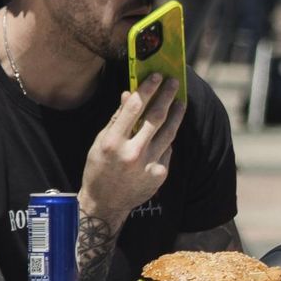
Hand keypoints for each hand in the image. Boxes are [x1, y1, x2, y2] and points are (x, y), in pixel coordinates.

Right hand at [78, 74, 185, 224]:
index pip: (134, 108)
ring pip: (168, 133)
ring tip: (181, 101)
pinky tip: (168, 130)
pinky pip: (167, 150)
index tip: (156, 76)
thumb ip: (117, 119)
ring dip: (176, 114)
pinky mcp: (160, 174)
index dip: (147, 89)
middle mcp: (132, 153)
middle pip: (156, 118)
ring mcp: (148, 165)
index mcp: (113, 142)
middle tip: (173, 83)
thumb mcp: (101, 142)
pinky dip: (167, 139)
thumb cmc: (99, 168)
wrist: (106, 203)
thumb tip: (129, 95)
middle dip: (166, 97)